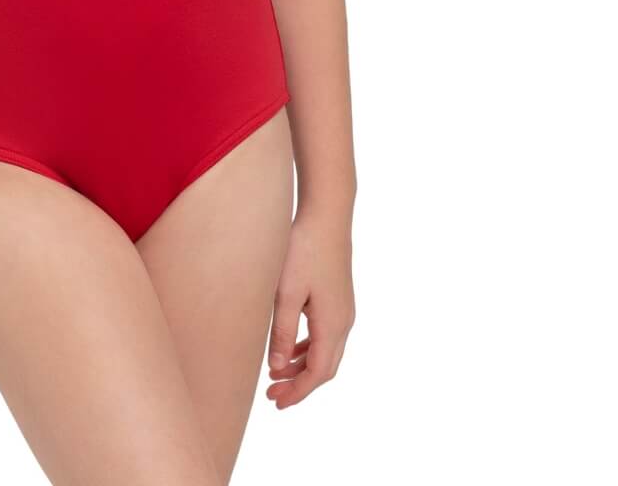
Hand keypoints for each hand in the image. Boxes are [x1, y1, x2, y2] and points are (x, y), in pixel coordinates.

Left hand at [265, 203, 354, 408]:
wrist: (326, 215)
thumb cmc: (304, 249)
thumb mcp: (286, 293)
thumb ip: (281, 332)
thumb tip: (277, 368)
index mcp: (333, 324)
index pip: (318, 373)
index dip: (298, 392)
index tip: (276, 402)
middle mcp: (344, 321)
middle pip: (325, 367)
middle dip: (300, 384)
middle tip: (272, 395)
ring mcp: (344, 309)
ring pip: (326, 351)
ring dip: (303, 367)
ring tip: (277, 375)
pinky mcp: (338, 298)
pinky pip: (325, 335)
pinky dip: (308, 348)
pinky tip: (290, 348)